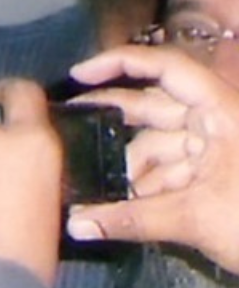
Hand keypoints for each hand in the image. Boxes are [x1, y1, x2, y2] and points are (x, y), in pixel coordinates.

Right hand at [66, 43, 238, 272]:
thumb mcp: (195, 219)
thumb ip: (130, 220)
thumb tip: (75, 224)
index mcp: (221, 112)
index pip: (167, 68)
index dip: (121, 63)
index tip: (78, 75)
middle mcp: (217, 122)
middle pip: (154, 105)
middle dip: (112, 118)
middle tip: (65, 124)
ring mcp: (217, 148)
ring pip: (158, 143)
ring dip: (128, 165)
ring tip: (94, 185)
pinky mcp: (215, 174)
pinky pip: (170, 168)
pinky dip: (144, 184)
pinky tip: (118, 203)